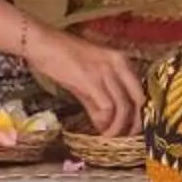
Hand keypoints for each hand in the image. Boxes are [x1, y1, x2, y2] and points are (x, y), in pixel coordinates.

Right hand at [23, 23, 145, 136]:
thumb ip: (97, 101)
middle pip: (138, 99)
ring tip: (108, 136)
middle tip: (125, 136)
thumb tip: (104, 124)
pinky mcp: (91, 80)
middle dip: (134, 123)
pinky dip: (105, 122)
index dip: (138, 113)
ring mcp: (105, 71)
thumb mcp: (87, 78)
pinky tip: (98, 128)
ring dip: (116, 127)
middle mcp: (118, 64)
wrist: (42, 44)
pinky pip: (107, 107)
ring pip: (123, 106)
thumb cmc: (62, 58)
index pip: (140, 90)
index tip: (131, 128)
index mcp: (121, 60)